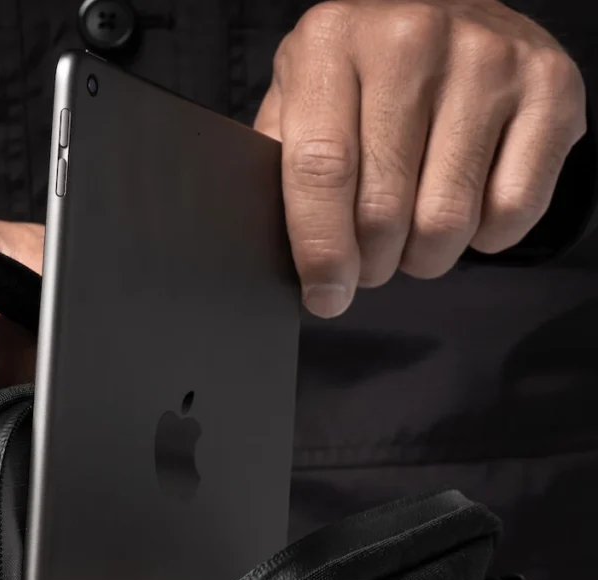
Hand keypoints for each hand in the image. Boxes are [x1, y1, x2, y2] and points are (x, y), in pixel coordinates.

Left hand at [254, 0, 587, 317]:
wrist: (447, 4)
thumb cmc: (362, 70)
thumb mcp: (299, 96)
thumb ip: (282, 166)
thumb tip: (284, 257)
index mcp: (332, 41)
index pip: (322, 171)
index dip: (322, 251)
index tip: (325, 296)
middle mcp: (412, 39)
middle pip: (384, 209)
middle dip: (372, 264)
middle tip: (369, 263)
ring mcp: (489, 59)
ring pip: (447, 220)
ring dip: (424, 256)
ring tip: (412, 237)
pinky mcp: (551, 87)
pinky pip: (513, 209)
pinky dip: (485, 236)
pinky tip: (468, 209)